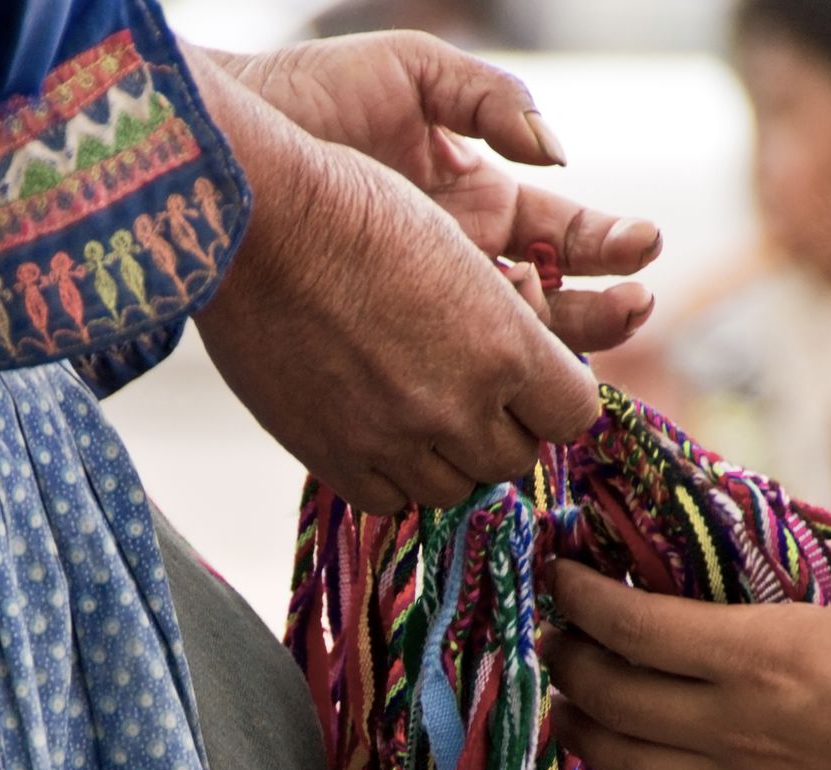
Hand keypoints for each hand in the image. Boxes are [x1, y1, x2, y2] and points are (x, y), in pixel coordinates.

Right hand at [183, 43, 599, 512]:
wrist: (256, 220)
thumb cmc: (356, 208)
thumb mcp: (459, 254)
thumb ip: (503, 327)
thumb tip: (518, 379)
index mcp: (506, 346)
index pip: (574, 414)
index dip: (555, 399)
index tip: (532, 383)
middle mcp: (458, 405)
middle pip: (516, 458)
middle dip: (504, 428)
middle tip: (472, 392)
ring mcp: (394, 439)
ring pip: (456, 487)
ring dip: (449, 457)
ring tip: (421, 412)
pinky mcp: (335, 458)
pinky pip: (391, 500)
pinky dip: (394, 475)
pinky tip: (378, 433)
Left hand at [208, 33, 659, 351]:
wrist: (227, 150)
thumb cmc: (313, 97)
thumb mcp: (411, 74)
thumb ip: (489, 99)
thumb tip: (555, 153)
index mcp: (476, 205)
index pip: (563, 240)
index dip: (608, 246)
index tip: (643, 246)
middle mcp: (454, 270)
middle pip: (549, 307)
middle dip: (600, 309)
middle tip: (636, 306)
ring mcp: (417, 316)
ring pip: (505, 357)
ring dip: (556, 351)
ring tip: (591, 340)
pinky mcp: (377, 350)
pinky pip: (437, 382)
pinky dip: (475, 383)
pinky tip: (499, 376)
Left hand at [542, 544, 830, 769]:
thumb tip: (795, 534)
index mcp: (762, 655)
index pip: (633, 624)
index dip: (581, 596)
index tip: (558, 574)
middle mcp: (736, 726)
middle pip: (613, 694)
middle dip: (568, 662)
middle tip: (554, 640)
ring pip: (629, 767)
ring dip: (582, 736)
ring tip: (564, 711)